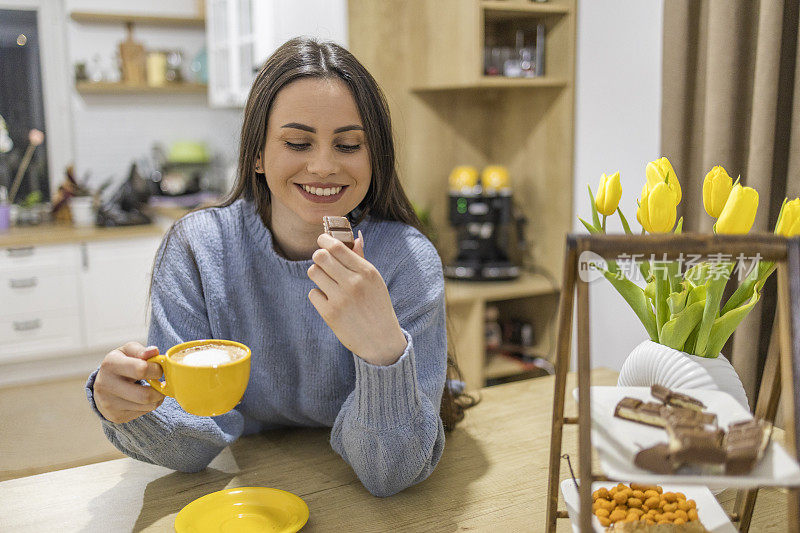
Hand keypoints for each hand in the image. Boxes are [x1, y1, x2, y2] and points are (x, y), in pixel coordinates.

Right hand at [94, 342, 164, 423]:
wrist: (102, 385)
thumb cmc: (121, 363)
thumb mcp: (128, 351)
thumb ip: (141, 351)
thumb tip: (154, 351)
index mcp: (110, 364)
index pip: (141, 370)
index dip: (156, 370)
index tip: (159, 369)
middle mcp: (106, 385)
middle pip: (145, 395)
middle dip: (160, 389)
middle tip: (162, 383)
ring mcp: (109, 403)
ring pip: (147, 405)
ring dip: (158, 397)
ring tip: (155, 389)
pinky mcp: (115, 416)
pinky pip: (143, 412)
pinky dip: (150, 405)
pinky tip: (144, 397)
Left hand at [308, 232, 407, 365]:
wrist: (380, 340)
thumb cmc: (377, 306)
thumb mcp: (375, 281)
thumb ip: (362, 259)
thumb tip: (355, 237)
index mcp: (366, 272)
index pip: (337, 247)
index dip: (324, 239)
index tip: (322, 240)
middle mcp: (353, 283)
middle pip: (320, 256)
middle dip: (319, 256)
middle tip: (323, 261)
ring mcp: (340, 298)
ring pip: (313, 272)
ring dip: (317, 274)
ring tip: (327, 282)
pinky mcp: (329, 313)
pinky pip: (313, 293)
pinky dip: (319, 295)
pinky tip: (330, 300)